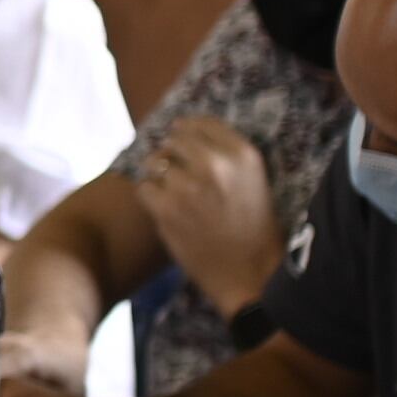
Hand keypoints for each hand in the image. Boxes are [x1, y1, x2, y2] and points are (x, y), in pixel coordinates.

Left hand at [135, 118, 284, 313]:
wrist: (250, 272)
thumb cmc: (252, 226)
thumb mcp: (252, 179)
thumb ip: (223, 154)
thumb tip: (180, 129)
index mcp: (242, 154)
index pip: (201, 123)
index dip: (186, 132)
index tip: (183, 141)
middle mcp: (216, 164)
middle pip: (173, 140)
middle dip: (170, 155)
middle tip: (177, 175)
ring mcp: (190, 185)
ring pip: (154, 163)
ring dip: (159, 177)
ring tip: (172, 195)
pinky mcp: (168, 208)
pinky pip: (144, 188)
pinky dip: (150, 198)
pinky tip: (165, 210)